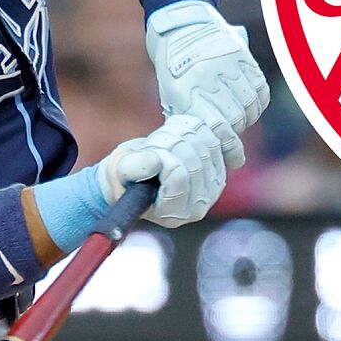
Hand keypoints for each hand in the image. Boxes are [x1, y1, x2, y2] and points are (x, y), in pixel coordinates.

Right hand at [98, 114, 226, 227]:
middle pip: (194, 159)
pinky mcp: (219, 167)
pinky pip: (214, 135)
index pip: (178, 176)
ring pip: (206, 144)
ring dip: (180, 132)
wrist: (140, 171)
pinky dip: (193, 126)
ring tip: (163, 139)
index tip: (150, 153)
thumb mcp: (120, 173)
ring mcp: (213, 187)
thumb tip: (156, 161)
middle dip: (170, 142)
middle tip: (153, 143)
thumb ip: (133, 169)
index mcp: (172, 214)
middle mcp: (198, 205)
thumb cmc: (126, 176)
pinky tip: (178, 131)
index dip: (162, 156)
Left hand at [146, 0, 269, 165]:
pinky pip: (261, 88)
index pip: (215, 128)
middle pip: (236, 118)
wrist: (182, 27)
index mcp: (186, 92)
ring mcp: (227, 65)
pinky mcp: (242, 56)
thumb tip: (209, 154)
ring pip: (250, 105)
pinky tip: (249, 102)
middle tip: (231, 133)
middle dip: (236, 132)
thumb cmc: (175, 71)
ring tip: (238, 115)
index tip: (235, 160)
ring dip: (247, 117)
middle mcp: (208, 78)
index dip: (229, 147)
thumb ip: (191, 123)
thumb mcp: (173, 97)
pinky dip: (258, 101)